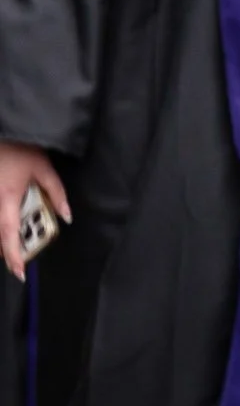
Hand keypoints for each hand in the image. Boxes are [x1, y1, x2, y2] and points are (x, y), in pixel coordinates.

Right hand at [0, 142, 67, 280]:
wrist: (5, 134)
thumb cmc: (23, 150)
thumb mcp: (45, 169)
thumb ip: (57, 194)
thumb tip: (67, 217)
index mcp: (7, 197)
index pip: (9, 232)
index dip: (13, 254)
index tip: (20, 272)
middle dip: (8, 250)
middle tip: (20, 263)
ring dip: (4, 237)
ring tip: (17, 248)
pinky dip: (2, 225)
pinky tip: (11, 228)